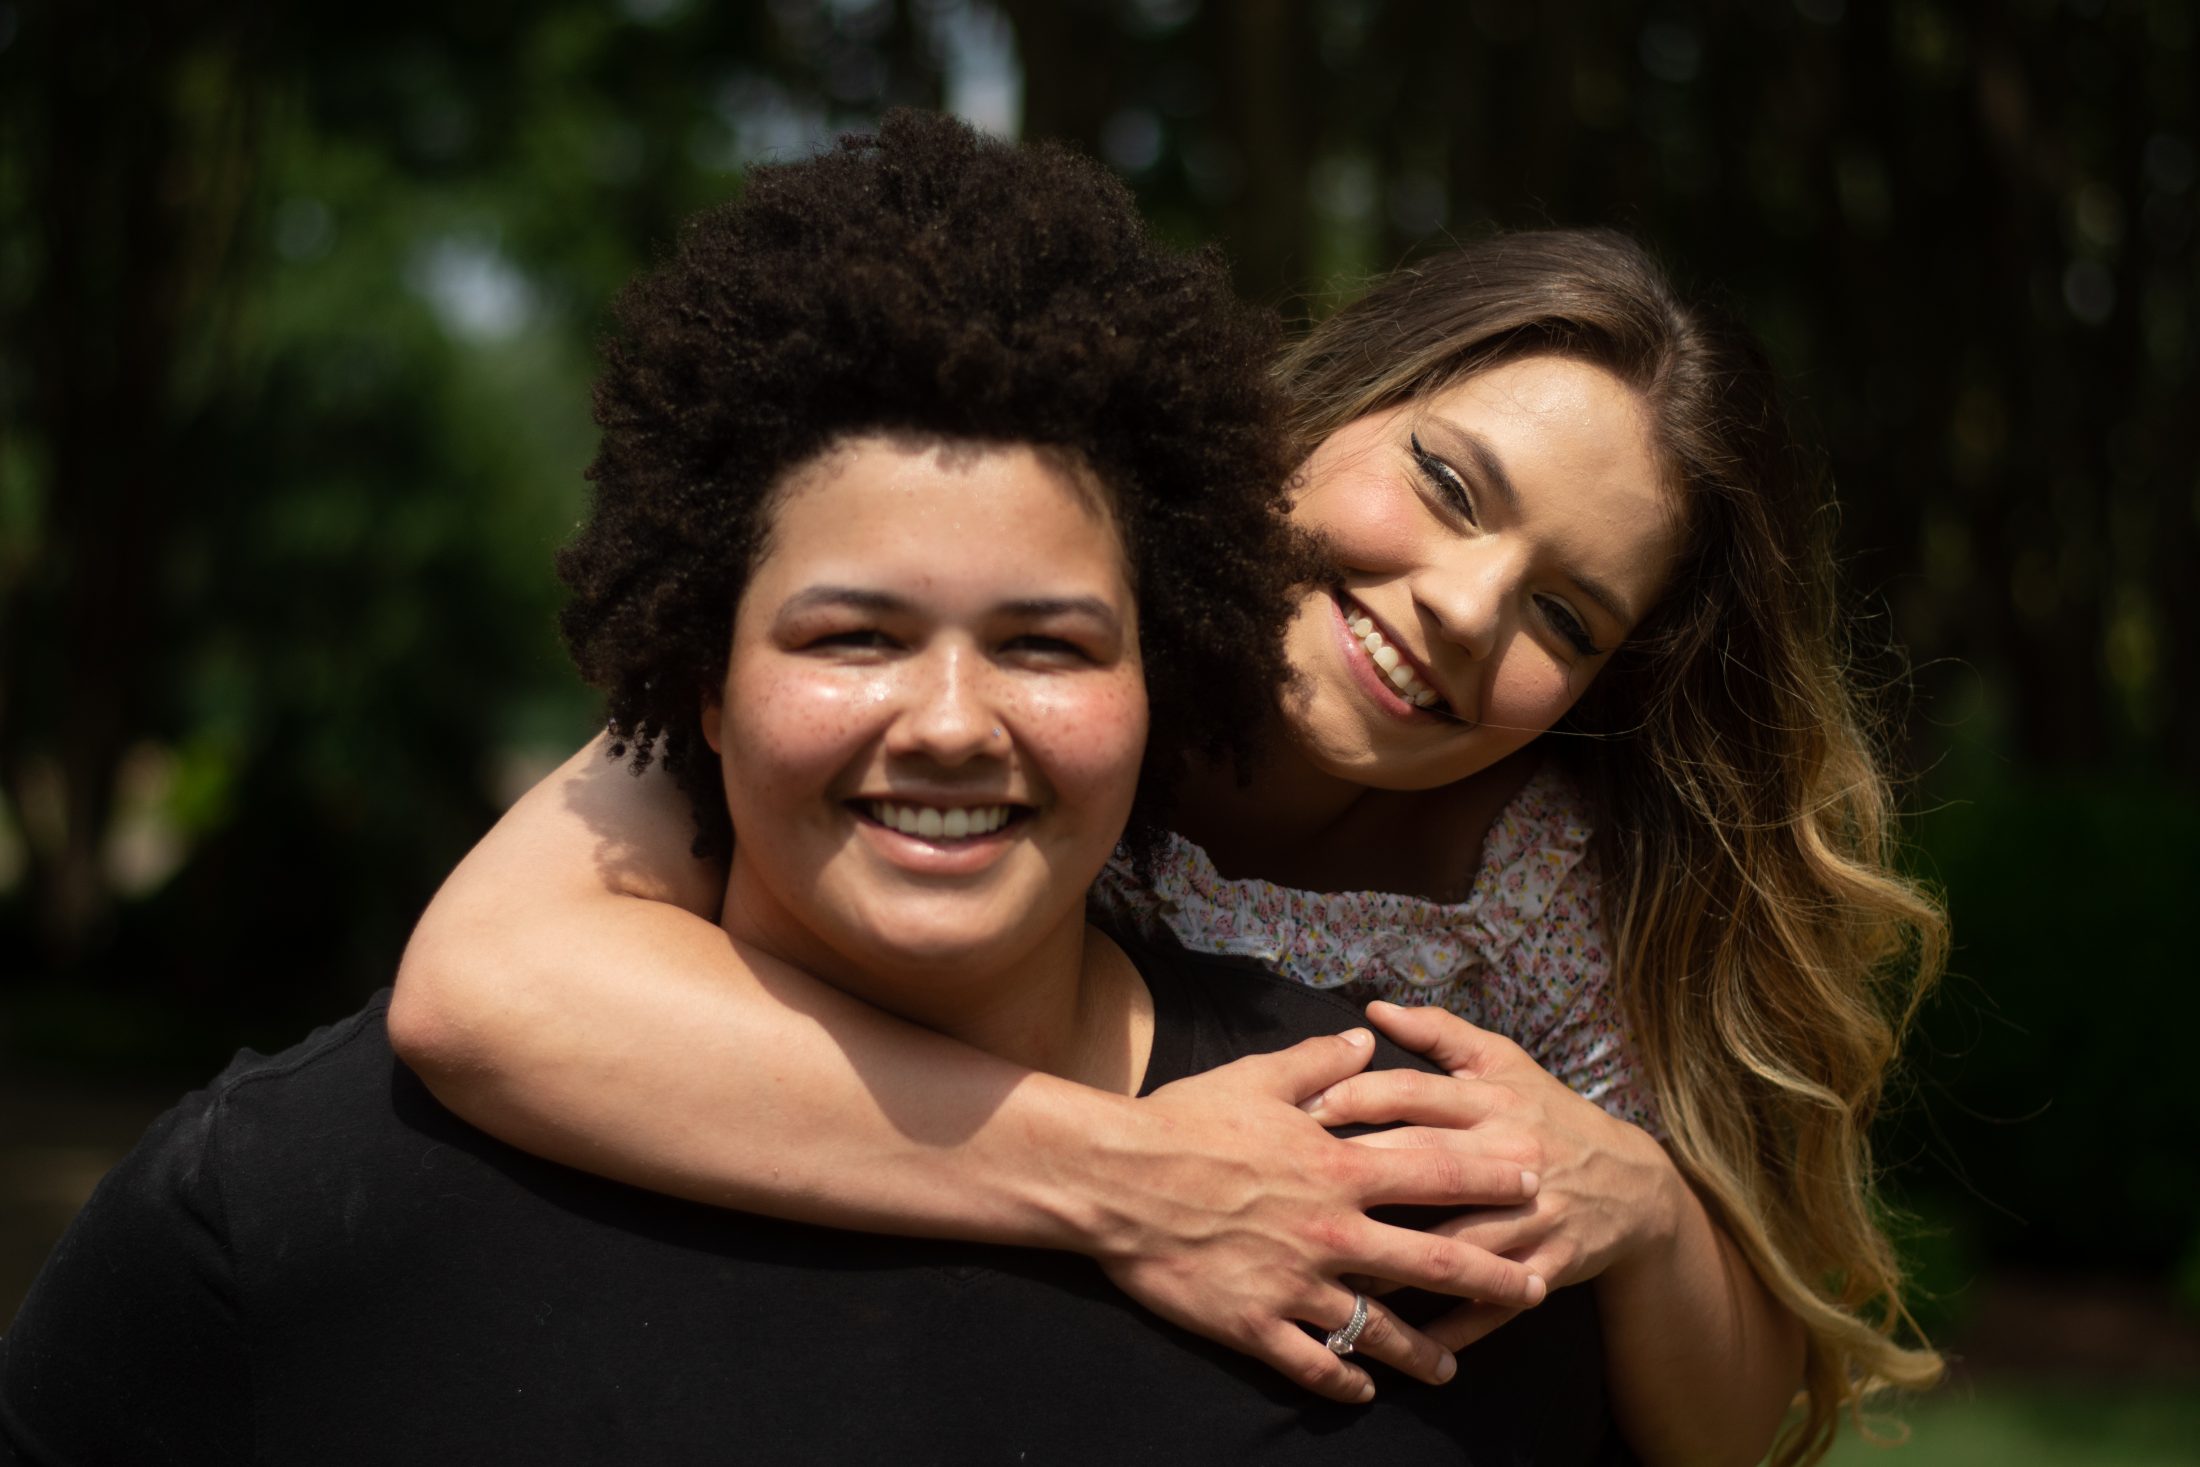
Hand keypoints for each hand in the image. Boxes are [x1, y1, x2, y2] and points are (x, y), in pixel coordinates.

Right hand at [1090, 1027, 1548, 1403]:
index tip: (1534, 1181)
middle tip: (1533, 1288)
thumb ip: (1320, 1062)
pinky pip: (1314, 1366)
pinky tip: (1362, 1394)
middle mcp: (1332, 1231)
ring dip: (1422, 1352)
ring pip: (1379, 1330)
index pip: (1436, 1173)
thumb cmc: (1183, 1121)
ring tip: (1450, 1370)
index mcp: (1337, 1168)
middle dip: (1493, 1276)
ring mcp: (1298, 1284)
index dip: (1490, 1178)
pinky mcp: (1257, 1325)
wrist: (1115, 1180)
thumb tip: (1366, 1036)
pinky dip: (1343, 1384)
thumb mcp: (1256, 1077)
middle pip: (1435, 1261)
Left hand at [1308, 1002, 1684, 1352]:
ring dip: (1398, 1259)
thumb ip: (1439, 1032)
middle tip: (1297, 1186)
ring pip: (1456, 1239)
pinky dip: (1453, 1323)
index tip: (1302, 1107)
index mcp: (1492, 1102)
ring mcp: (1532, 1216)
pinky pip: (1494, 1301)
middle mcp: (1510, 1155)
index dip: (1359, 1096)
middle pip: (1427, 1162)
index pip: (1416, 1093)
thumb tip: (1373, 1011)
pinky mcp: (1547, 1266)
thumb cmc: (1549, 1114)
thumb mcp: (1504, 1063)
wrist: (1634, 1187)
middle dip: (1362, 1173)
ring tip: (1336, 1272)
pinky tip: (1404, 1338)